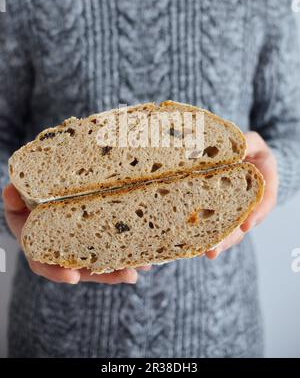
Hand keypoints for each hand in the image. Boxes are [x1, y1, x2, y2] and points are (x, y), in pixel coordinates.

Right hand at [2, 184, 150, 283]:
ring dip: (122, 264)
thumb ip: (16, 194)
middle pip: (80, 266)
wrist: (46, 180)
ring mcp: (79, 241)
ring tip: (145, 265)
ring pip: (100, 258)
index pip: (42, 260)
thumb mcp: (20, 190)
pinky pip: (111, 243)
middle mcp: (59, 246)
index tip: (73, 277)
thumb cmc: (33, 187)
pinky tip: (148, 252)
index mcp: (37, 239)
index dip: (56, 270)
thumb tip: (10, 191)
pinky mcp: (96, 232)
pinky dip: (128, 248)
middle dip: (104, 274)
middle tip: (128, 275)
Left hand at [206, 131, 277, 259]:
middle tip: (215, 250)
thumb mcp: (254, 142)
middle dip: (229, 238)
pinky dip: (207, 234)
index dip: (256, 214)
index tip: (247, 225)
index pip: (263, 203)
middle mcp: (250, 204)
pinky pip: (215, 224)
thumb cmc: (250, 149)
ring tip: (206, 252)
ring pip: (229, 230)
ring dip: (218, 242)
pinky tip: (194, 243)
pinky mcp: (220, 211)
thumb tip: (240, 147)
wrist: (245, 156)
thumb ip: (250, 143)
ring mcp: (236, 210)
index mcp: (263, 187)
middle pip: (242, 224)